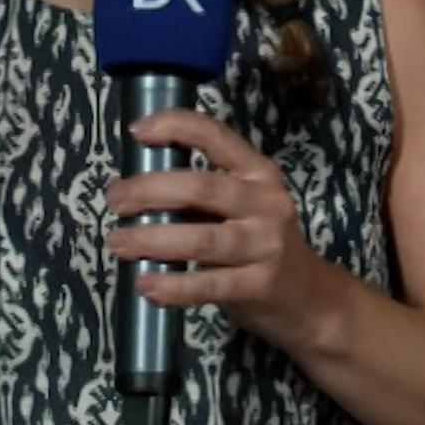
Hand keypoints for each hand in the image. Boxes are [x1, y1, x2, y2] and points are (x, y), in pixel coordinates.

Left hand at [105, 110, 329, 346]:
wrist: (309, 297)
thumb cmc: (259, 242)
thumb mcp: (243, 205)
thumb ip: (201, 192)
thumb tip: (133, 185)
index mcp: (258, 172)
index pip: (216, 136)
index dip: (175, 126)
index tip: (137, 131)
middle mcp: (265, 203)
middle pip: (200, 187)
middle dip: (148, 190)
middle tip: (114, 200)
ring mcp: (265, 246)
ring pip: (201, 239)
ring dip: (151, 239)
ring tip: (118, 242)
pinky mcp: (259, 286)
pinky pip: (209, 285)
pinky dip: (173, 286)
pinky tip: (146, 284)